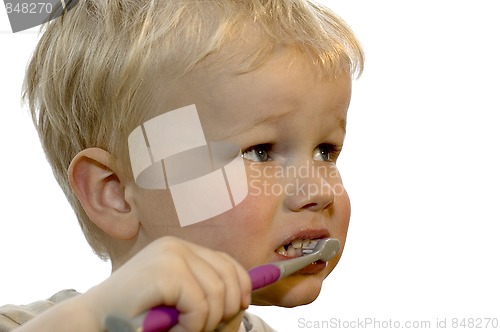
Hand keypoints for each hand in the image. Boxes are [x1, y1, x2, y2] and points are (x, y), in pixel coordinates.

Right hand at [85, 236, 251, 331]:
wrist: (93, 322)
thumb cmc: (138, 318)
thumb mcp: (180, 304)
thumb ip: (211, 298)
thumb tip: (247, 298)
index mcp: (182, 249)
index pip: (228, 263)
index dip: (241, 288)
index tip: (237, 309)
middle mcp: (178, 245)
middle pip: (229, 278)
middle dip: (225, 312)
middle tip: (199, 328)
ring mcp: (172, 254)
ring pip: (218, 295)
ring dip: (205, 324)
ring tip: (180, 329)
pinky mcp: (166, 270)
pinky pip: (201, 306)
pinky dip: (193, 326)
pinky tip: (172, 329)